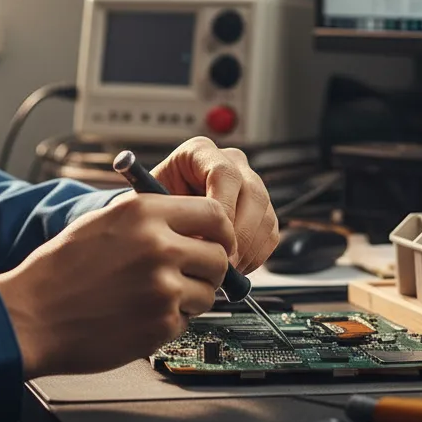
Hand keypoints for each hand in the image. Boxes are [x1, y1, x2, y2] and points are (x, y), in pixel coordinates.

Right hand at [0, 193, 229, 377]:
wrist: (33, 314)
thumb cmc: (60, 269)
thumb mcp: (103, 222)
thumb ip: (149, 218)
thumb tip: (190, 225)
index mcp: (144, 213)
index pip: (213, 214)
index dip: (220, 231)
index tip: (217, 242)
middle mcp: (159, 246)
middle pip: (219, 257)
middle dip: (208, 269)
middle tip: (186, 274)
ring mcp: (163, 287)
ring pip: (208, 292)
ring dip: (190, 297)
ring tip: (151, 295)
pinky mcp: (161, 324)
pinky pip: (187, 320)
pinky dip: (170, 320)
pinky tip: (138, 314)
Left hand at [151, 137, 278, 273]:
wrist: (161, 218)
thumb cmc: (152, 209)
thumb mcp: (154, 206)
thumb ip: (174, 216)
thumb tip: (197, 242)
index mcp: (200, 151)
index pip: (224, 174)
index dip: (221, 209)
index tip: (209, 239)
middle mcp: (231, 162)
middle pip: (252, 195)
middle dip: (237, 235)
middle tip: (221, 263)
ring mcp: (251, 184)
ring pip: (265, 217)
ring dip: (247, 249)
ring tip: (224, 269)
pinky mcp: (262, 209)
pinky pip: (269, 234)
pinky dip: (254, 255)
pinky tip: (233, 266)